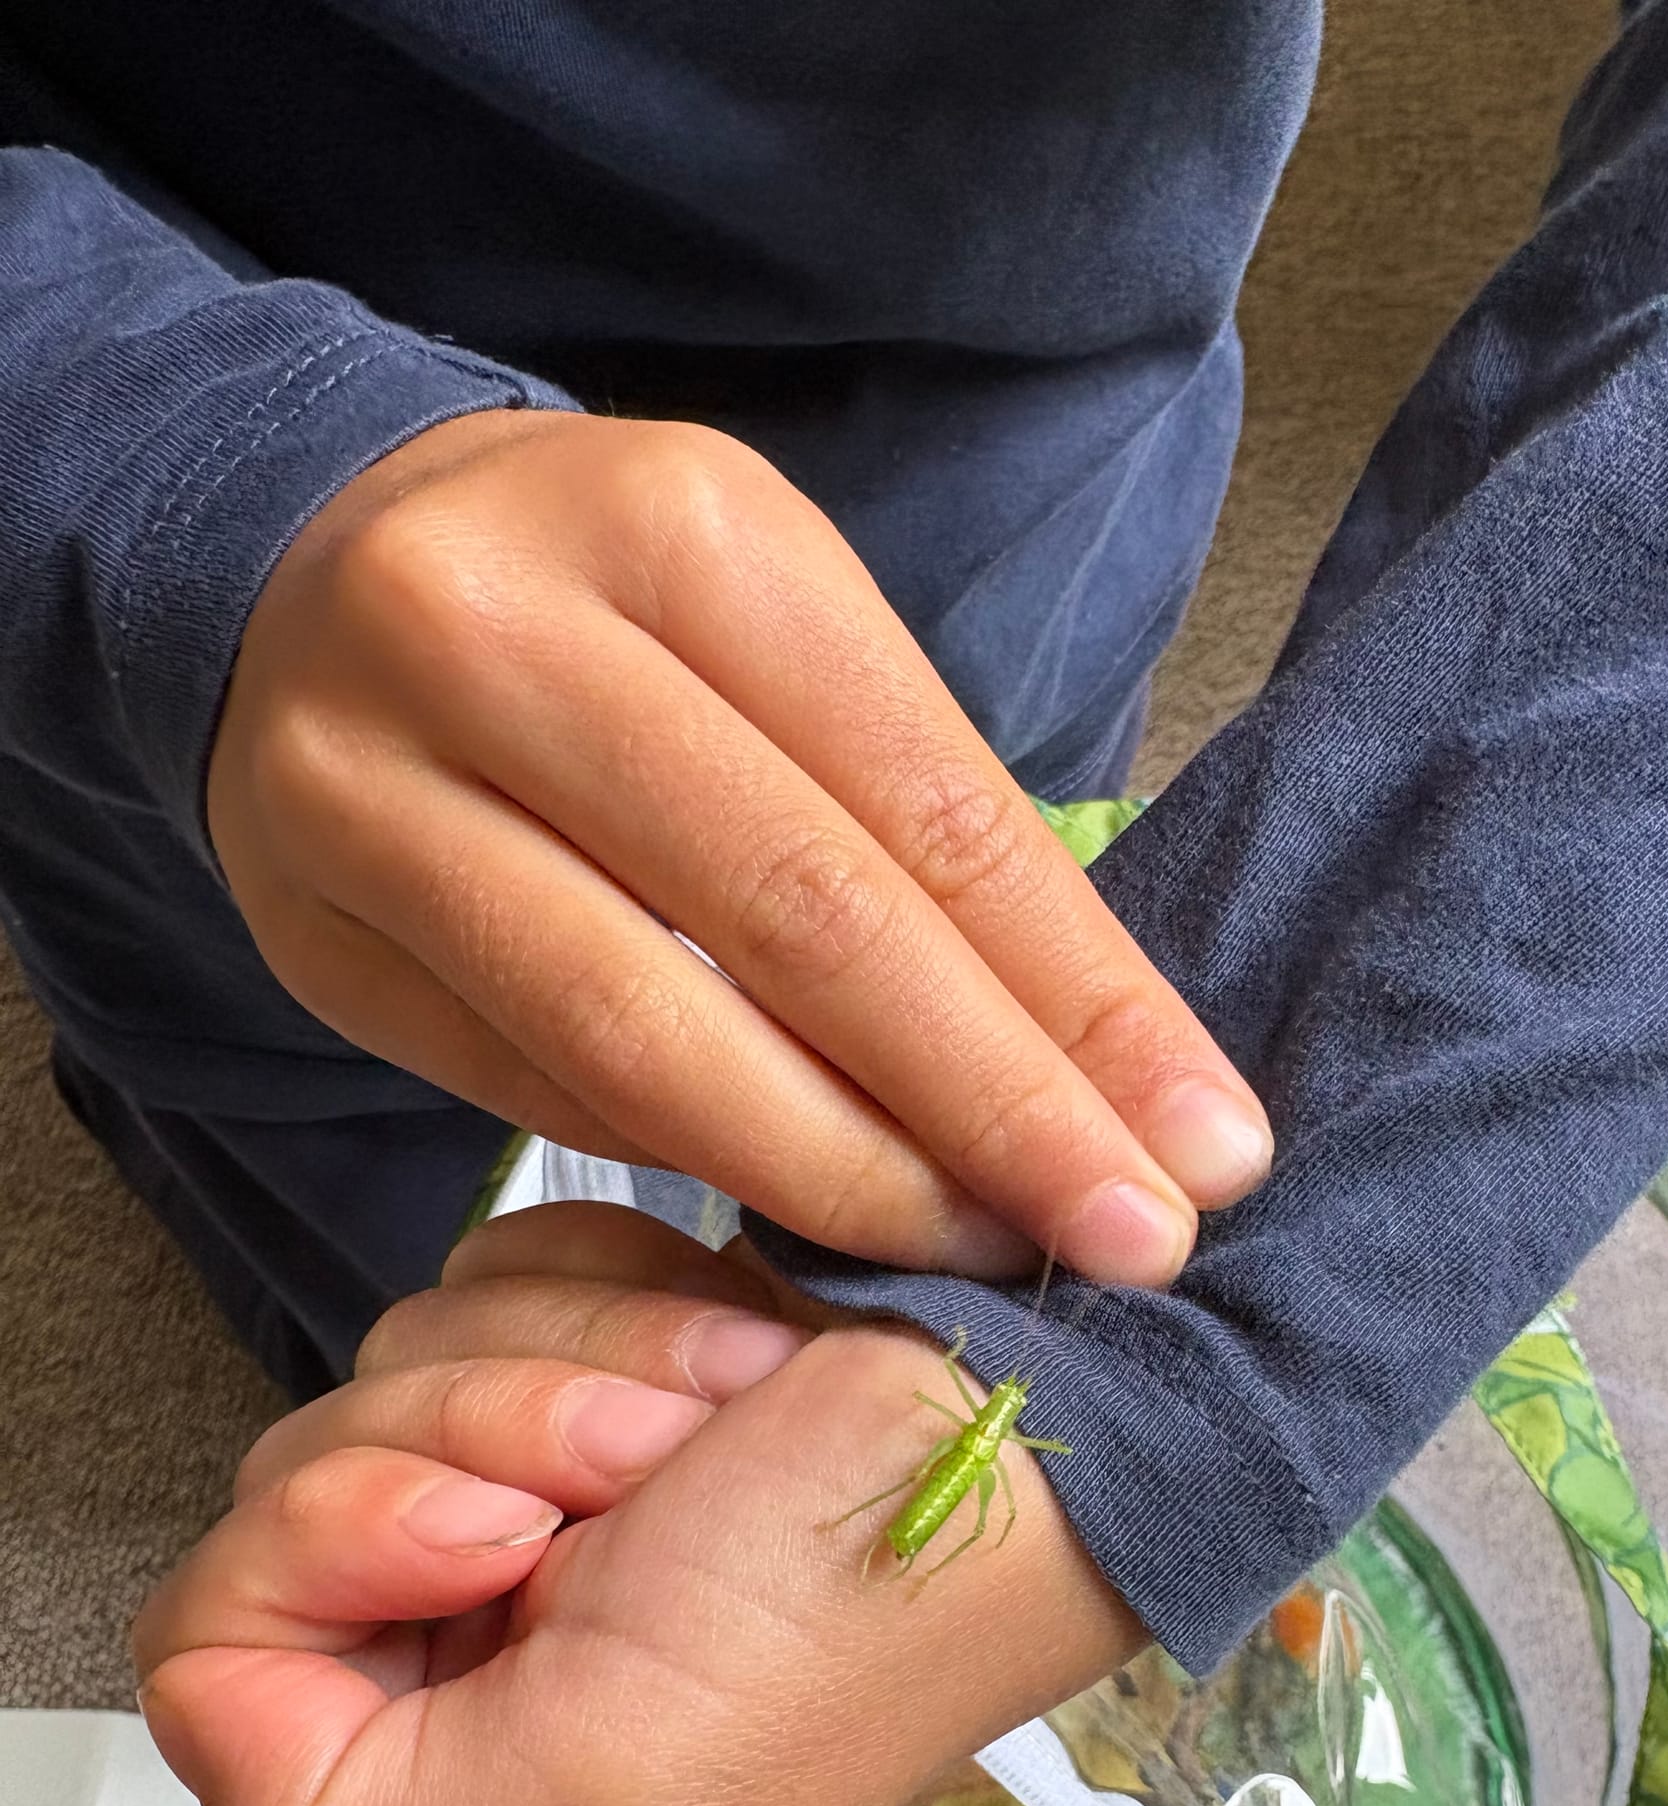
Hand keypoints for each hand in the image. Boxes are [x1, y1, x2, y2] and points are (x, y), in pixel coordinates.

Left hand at [133, 1203, 1142, 1805]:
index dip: (341, 1558)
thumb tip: (226, 1711)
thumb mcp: (604, 1801)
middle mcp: (466, 1661)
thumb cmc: (861, 1606)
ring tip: (727, 1406)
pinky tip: (730, 1349)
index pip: (217, 1650)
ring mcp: (530, 1509)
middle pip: (298, 1483)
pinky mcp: (589, 1384)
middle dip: (491, 1435)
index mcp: (441, 1804)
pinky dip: (610, 1289)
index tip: (515, 1536)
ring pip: (397, 1364)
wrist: (1059, 1422)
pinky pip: (484, 1278)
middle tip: (658, 1471)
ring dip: (580, 1358)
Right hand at [208, 409, 1270, 1284]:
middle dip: (992, 1111)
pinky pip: (535, 1087)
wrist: (312, 579)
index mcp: (683, 529)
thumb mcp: (789, 646)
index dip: (1080, 1002)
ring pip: (643, 1036)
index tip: (1206, 1147)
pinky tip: (807, 1222)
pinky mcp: (305, 929)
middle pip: (797, 921)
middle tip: (1129, 1244)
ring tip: (978, 1257)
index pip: (926, 807)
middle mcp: (499, 632)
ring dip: (842, 1179)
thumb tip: (1126, 1084)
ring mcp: (369, 784)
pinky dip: (692, 1165)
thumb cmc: (625, 627)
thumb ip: (929, 837)